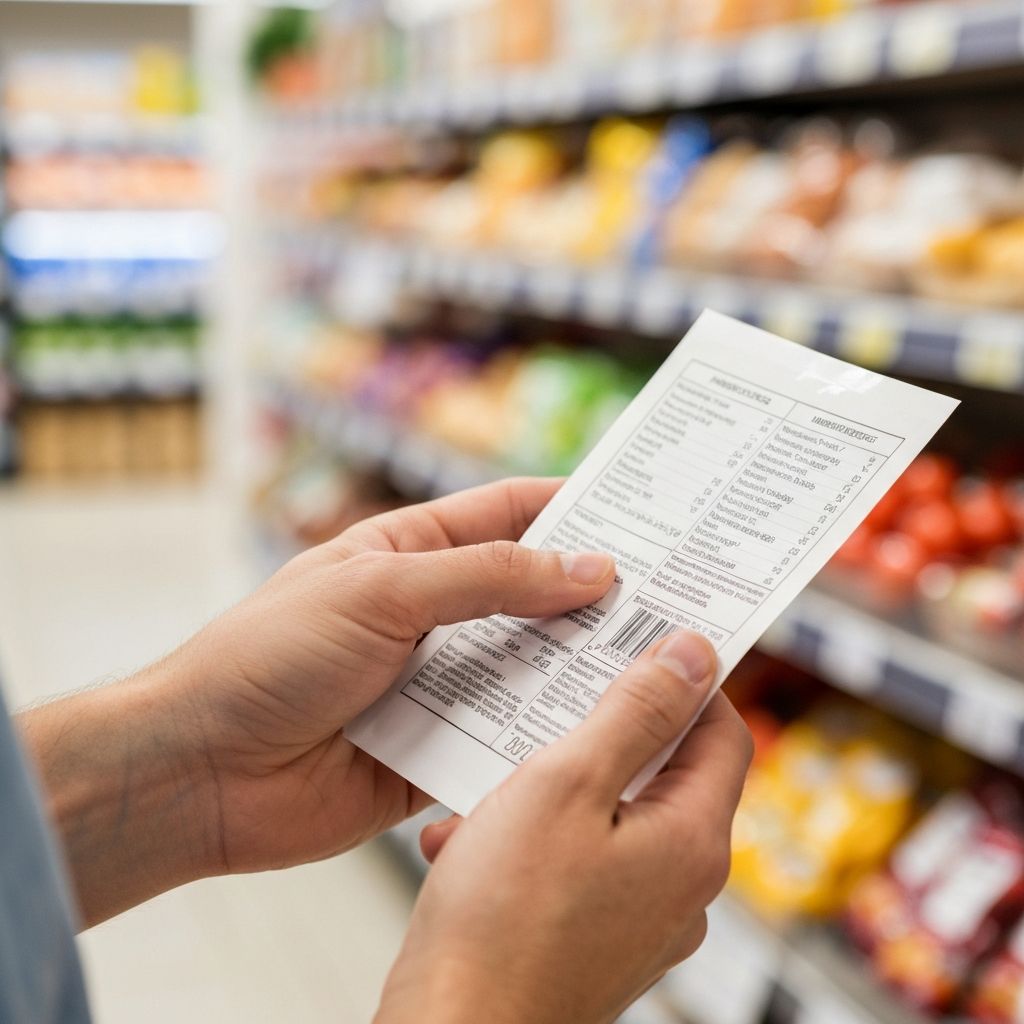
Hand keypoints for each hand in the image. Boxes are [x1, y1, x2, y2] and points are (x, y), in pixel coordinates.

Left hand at [18, 478, 616, 925]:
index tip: (646, 511)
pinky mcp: (436, 747)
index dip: (574, 508)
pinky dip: (545, 735)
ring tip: (657, 661)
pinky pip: (505, 737)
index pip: (509, 514)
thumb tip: (589, 568)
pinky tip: (599, 733)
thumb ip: (487, 578)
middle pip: (532, 594)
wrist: (200, 772)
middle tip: (675, 594)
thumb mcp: (381, 590)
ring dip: (579, 666)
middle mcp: (432, 613)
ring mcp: (436, 681)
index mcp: (411, 551)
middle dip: (595, 594)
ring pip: (527, 667)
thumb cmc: (269, 657)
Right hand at [376, 631, 751, 1023]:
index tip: (648, 645)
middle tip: (562, 692)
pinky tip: (473, 836)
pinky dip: (535, 837)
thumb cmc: (501, 922)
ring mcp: (640, 921)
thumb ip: (635, 715)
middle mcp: (681, 888)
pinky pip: (580, 862)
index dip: (690, 681)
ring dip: (559, 784)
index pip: (723, 734)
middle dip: (608, 728)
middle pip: (666, 774)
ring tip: (499, 773)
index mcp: (690, 843)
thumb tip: (692, 656)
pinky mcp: (596, 941)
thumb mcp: (566, 786)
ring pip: (612, 815)